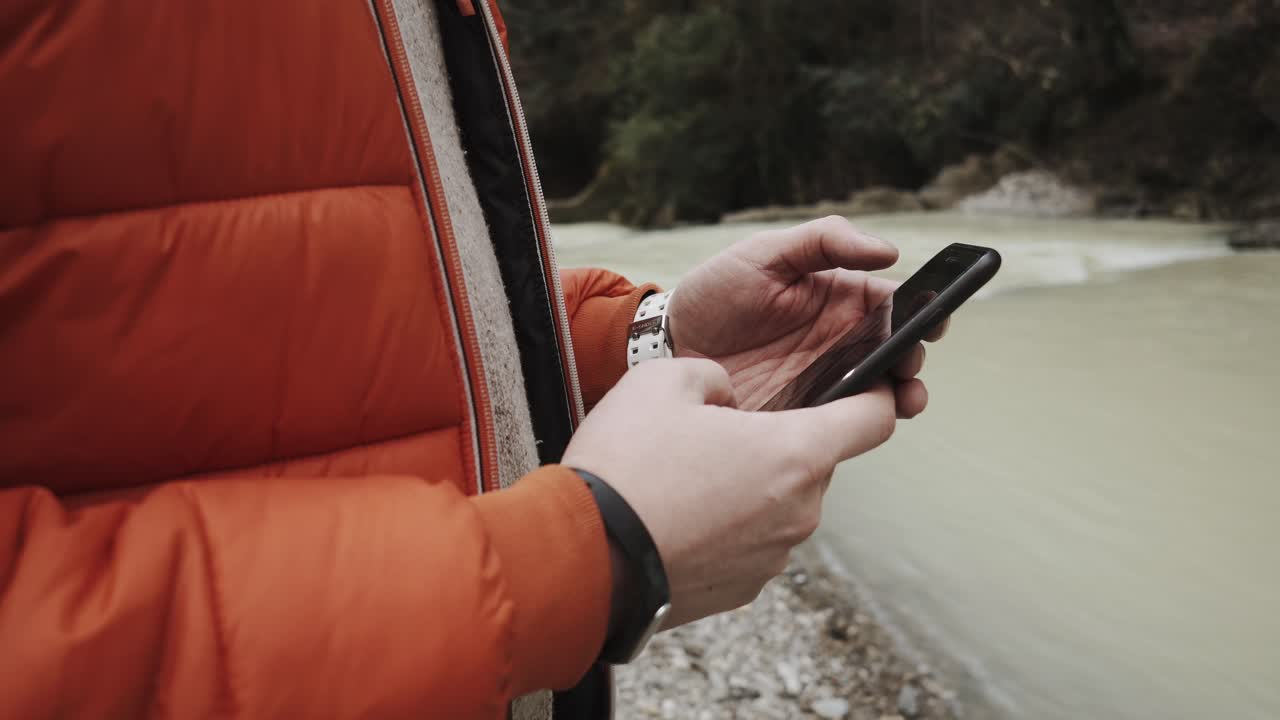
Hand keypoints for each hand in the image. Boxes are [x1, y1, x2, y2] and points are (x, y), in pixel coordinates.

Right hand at [562, 358, 896, 628]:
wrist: (582, 559)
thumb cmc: (625, 469)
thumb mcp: (664, 380)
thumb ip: (714, 375)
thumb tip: (725, 396)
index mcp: (794, 454)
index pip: (874, 420)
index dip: (875, 395)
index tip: (866, 388)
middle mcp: (798, 511)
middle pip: (812, 462)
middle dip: (772, 443)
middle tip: (712, 436)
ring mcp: (772, 557)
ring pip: (776, 503)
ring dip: (745, 487)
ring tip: (680, 481)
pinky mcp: (741, 589)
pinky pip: (748, 542)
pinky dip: (723, 527)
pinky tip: (674, 518)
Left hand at [669, 216, 947, 415]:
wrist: (668, 345)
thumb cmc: (716, 292)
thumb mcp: (763, 253)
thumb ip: (824, 242)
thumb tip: (888, 251)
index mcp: (840, 299)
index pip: (895, 305)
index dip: (920, 312)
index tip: (931, 320)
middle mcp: (840, 342)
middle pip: (897, 353)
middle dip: (912, 359)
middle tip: (907, 362)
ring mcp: (824, 382)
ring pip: (879, 393)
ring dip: (900, 396)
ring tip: (902, 398)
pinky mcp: (803, 417)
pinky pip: (841, 425)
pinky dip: (859, 426)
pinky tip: (859, 421)